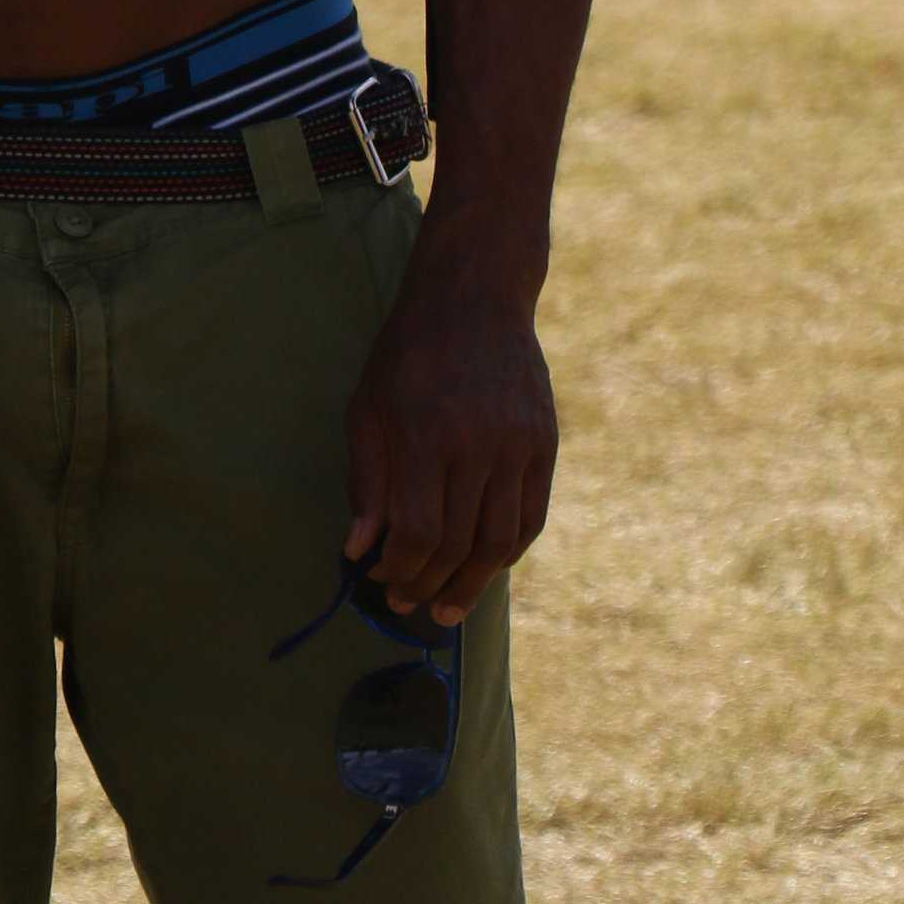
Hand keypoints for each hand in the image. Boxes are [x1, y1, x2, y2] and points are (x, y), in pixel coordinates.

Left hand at [345, 222, 556, 629]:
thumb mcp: (368, 407)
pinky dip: (508, 552)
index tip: (379, 581)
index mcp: (426, 434)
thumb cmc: (408, 353)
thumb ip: (366, 482)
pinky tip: (484, 568)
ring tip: (446, 607)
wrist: (476, 296)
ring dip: (472, 584)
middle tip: (408, 604)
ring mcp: (518, 445)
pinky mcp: (544, 444)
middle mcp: (478, 444)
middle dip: (428, 584)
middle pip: (458, 544)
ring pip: (500, 542)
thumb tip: (359, 551)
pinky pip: (530, 518)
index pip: (418, 531)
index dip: (398, 569)